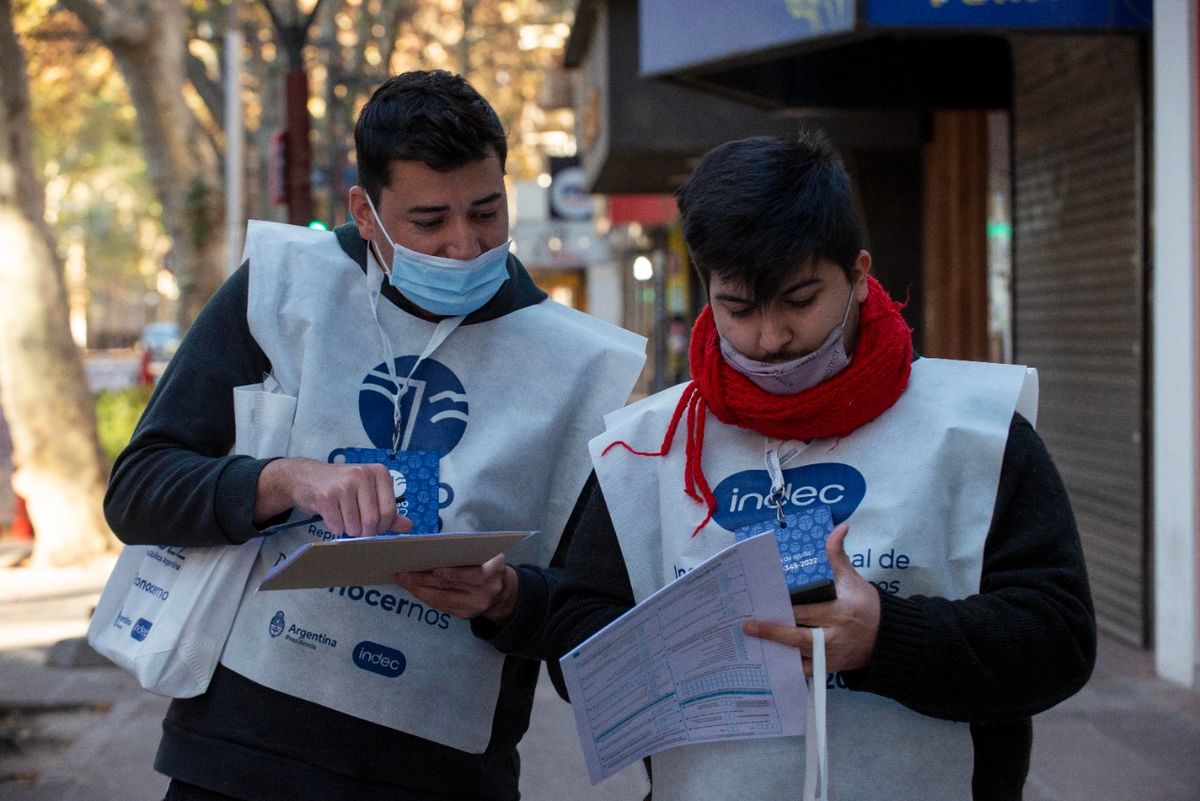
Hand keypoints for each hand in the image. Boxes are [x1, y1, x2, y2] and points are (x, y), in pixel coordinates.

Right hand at [254, 457, 412, 536]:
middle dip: (365, 532)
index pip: (390, 511)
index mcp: (379, 472)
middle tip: (358, 528)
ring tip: (343, 518)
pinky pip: (337, 526)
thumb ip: (388, 508)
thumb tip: (408, 526)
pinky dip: (336, 528)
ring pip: (355, 526)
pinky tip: (331, 516)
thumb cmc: (342, 485)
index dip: (383, 527)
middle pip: (373, 521)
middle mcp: (362, 475)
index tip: (375, 528)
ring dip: (349, 531)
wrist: (305, 477)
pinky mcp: (326, 497)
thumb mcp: (368, 491)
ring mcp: (343, 485)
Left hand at [394, 554, 516, 622]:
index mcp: (495, 568)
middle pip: (451, 586)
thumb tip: (431, 546)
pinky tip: (414, 589)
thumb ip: (466, 550)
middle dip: (424, 579)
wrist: (501, 591)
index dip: (454, 573)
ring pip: (443, 599)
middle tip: (403, 574)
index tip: (434, 570)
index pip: (475, 574)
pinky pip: (442, 606)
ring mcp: (476, 605)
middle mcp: (488, 589)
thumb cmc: (486, 564)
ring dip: (420, 590)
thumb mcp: (484, 553)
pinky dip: (426, 597)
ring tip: (403, 581)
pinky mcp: (466, 615)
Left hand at [742, 523, 880, 675]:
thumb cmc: (867, 606)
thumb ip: (838, 555)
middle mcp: (833, 637)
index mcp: (839, 612)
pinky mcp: (828, 669)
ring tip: (751, 644)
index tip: (765, 604)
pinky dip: (787, 667)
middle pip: (798, 636)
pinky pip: (804, 671)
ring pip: (798, 657)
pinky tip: (768, 660)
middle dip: (772, 632)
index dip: (786, 610)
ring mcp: (830, 657)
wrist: (887, 639)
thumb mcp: (853, 579)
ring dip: (776, 651)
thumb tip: (840, 527)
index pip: (807, 612)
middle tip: (747, 626)